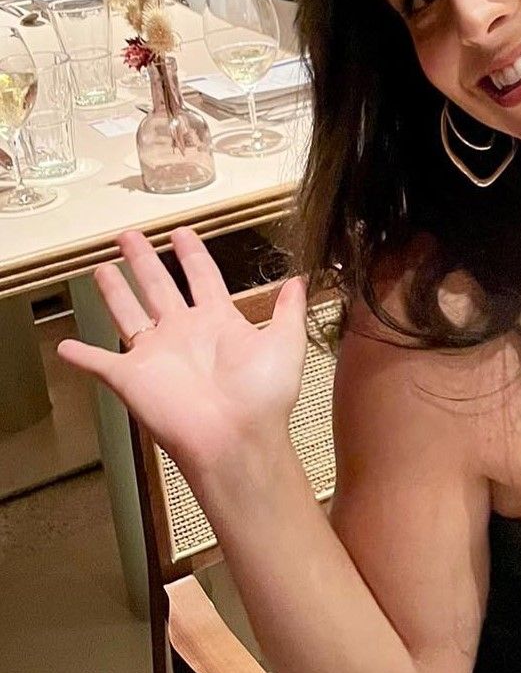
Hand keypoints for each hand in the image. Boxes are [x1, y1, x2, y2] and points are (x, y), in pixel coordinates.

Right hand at [56, 228, 307, 475]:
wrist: (236, 438)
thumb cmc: (263, 399)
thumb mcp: (285, 344)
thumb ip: (289, 310)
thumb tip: (302, 281)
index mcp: (219, 322)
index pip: (202, 277)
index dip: (192, 254)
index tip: (182, 233)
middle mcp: (184, 334)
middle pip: (158, 286)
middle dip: (144, 260)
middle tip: (130, 236)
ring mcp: (156, 355)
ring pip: (127, 313)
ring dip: (114, 292)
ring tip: (103, 269)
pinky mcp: (130, 377)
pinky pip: (99, 363)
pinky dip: (81, 356)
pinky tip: (66, 346)